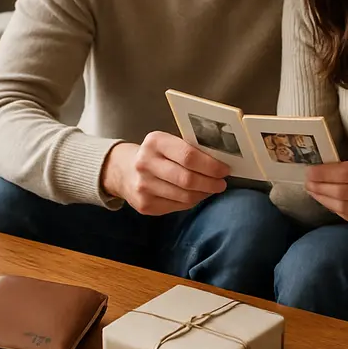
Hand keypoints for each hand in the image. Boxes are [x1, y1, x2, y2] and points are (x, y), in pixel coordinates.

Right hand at [100, 132, 228, 214]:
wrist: (123, 170)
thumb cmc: (155, 154)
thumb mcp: (167, 142)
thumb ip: (189, 149)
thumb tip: (220, 162)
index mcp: (155, 142)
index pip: (188, 156)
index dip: (211, 165)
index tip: (225, 169)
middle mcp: (145, 163)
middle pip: (187, 179)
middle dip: (210, 182)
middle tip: (222, 183)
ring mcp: (143, 186)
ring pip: (185, 196)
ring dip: (203, 193)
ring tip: (211, 188)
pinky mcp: (145, 205)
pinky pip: (178, 206)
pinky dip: (192, 201)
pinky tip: (195, 195)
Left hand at [304, 157, 347, 233]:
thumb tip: (321, 171)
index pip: (347, 171)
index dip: (325, 173)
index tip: (310, 172)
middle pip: (343, 192)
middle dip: (320, 188)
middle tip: (308, 183)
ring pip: (344, 207)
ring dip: (324, 200)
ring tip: (315, 193)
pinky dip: (337, 210)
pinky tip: (329, 203)